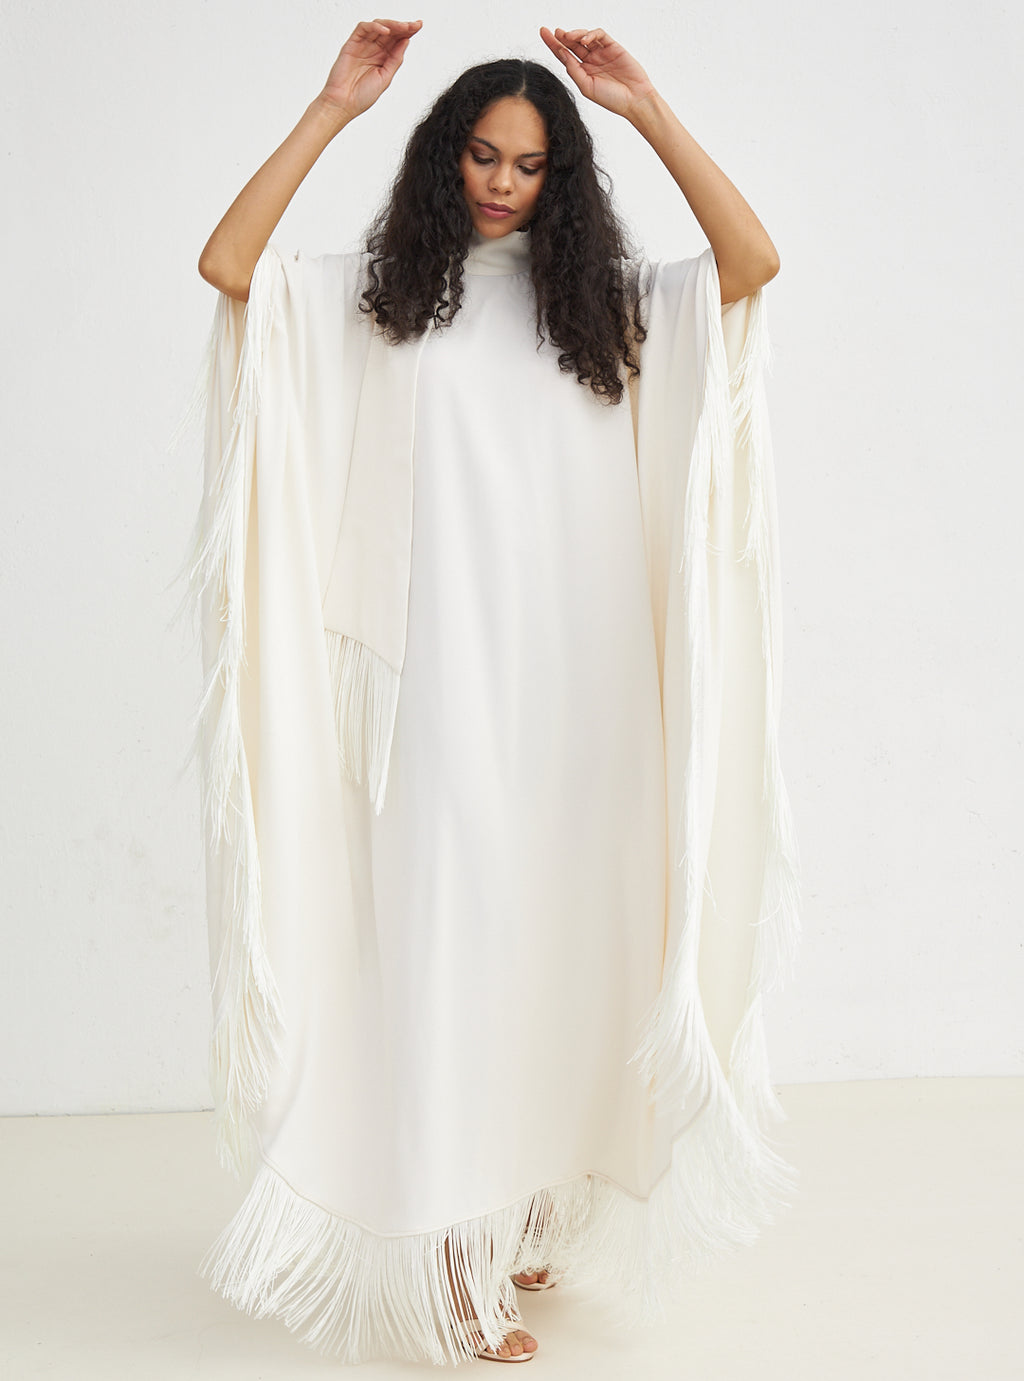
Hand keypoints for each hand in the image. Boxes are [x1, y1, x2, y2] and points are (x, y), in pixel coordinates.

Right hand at [319, 18, 422, 121]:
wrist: (343, 104)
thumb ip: (395, 59)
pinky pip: (363, 28)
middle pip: (390, 31)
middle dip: (403, 26)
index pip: (397, 40)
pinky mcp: (351, 44)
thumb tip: (406, 41)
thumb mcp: (385, 78)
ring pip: (378, 26)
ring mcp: (362, 46)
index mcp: (383, 58)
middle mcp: (373, 49)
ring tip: (403, 27)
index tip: (419, 25)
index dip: (408, 32)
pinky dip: (374, 26)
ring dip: (392, 24)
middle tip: (415, 24)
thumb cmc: (362, 96)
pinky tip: (386, 31)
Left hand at [539, 26, 655, 117]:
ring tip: (567, 36)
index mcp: (583, 72)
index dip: (553, 44)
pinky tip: (584, 40)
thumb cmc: (612, 99)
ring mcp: (601, 53)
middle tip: (554, 31)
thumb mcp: (587, 87)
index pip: (564, 55)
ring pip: (584, 37)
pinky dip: (591, 34)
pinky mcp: (613, 47)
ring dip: (575, 34)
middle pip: (572, 44)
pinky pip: (599, 35)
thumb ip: (573, 70)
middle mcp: (591, 61)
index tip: (543, 32)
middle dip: (562, 36)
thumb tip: (562, 54)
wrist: (634, 99)